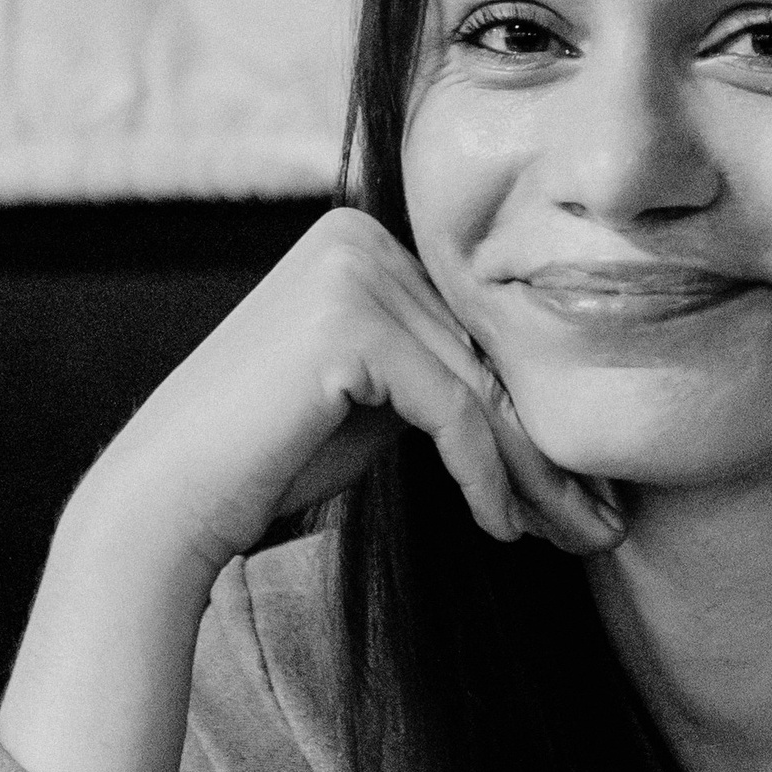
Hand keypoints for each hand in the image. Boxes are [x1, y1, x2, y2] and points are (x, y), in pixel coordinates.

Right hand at [0, 211, 621, 771]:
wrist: (167, 503)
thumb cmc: (268, 466)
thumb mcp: (376, 405)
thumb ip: (442, 378)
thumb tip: (549, 408)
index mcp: (363, 238)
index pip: (474, 337)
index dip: (535, 420)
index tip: (588, 492)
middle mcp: (357, 235)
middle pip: (483, 359)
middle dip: (548, 452)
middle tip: (604, 524)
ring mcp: (350, 269)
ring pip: (479, 390)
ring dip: (536, 476)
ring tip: (580, 537)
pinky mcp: (350, 320)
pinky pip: (453, 411)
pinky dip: (488, 477)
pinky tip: (505, 530)